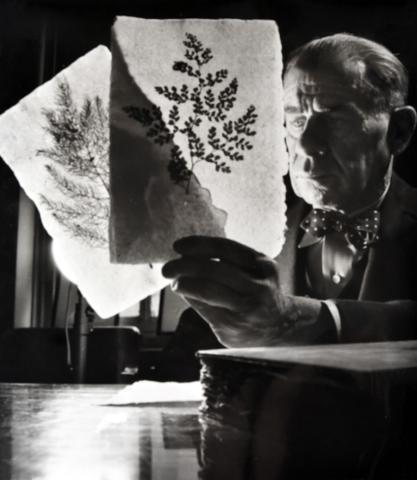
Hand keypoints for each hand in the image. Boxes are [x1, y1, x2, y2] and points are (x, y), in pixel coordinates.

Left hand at [162, 236, 322, 347]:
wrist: (280, 327)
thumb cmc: (258, 292)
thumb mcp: (255, 271)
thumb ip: (229, 261)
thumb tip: (187, 256)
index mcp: (262, 265)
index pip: (225, 248)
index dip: (198, 244)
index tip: (178, 246)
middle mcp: (258, 286)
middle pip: (214, 269)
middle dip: (184, 266)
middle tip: (168, 268)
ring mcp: (246, 308)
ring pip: (207, 290)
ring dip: (184, 284)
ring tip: (176, 283)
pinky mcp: (233, 326)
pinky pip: (204, 309)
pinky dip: (190, 299)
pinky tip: (186, 294)